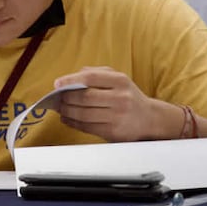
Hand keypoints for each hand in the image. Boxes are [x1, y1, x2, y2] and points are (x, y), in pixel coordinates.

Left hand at [53, 67, 177, 141]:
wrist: (150, 119)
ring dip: (67, 112)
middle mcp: (120, 98)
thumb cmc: (129, 96)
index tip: (57, 84)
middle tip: (56, 98)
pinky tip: (67, 119)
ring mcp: (117, 117)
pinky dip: (73, 123)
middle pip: (84, 98)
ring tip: (60, 109)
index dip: (70, 80)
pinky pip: (87, 127)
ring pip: (83, 114)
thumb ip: (96, 73)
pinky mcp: (113, 132)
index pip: (90, 78)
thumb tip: (71, 76)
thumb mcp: (118, 78)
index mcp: (120, 81)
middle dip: (66, 98)